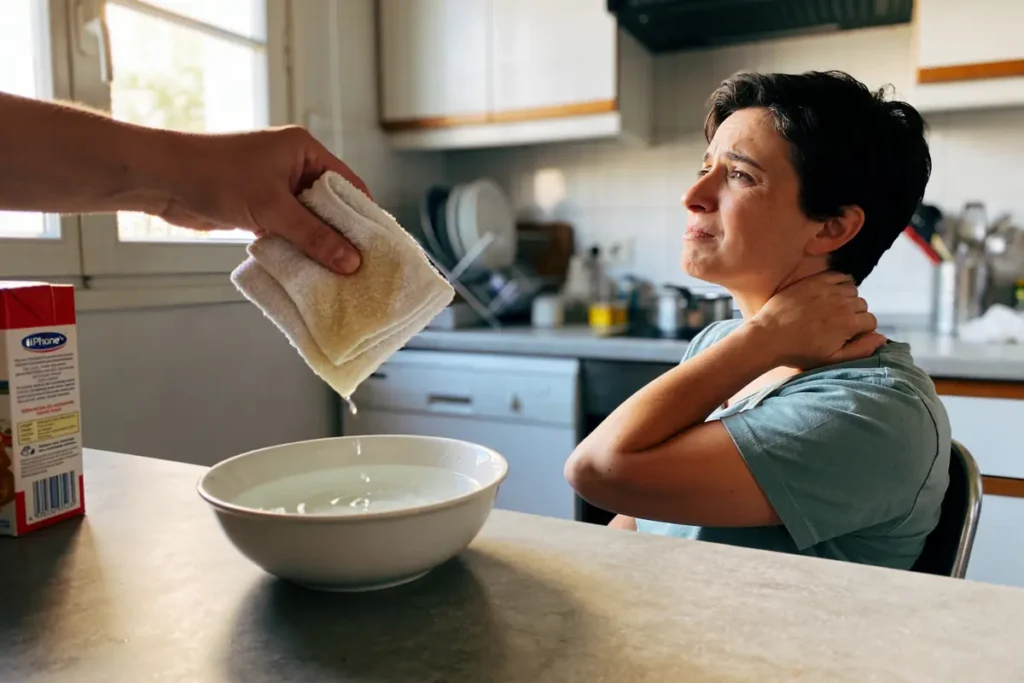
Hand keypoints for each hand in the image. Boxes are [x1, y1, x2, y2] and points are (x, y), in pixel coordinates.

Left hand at [156, 125, 369, 273]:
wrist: (162, 179)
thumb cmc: (215, 176)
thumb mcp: (272, 208)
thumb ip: (313, 236)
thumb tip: (350, 261)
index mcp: (304, 150)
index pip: (348, 184)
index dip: (364, 215)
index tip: (378, 247)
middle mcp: (293, 165)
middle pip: (330, 205)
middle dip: (341, 235)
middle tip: (360, 267)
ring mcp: (275, 186)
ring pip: (308, 221)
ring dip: (317, 245)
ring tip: (337, 275)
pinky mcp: (258, 206)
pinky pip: (288, 229)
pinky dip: (295, 247)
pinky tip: (307, 270)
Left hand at [750, 271, 886, 367]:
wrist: (768, 337)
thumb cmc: (799, 352)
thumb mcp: (832, 359)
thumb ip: (861, 349)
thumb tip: (883, 338)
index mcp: (849, 323)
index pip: (871, 321)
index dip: (860, 330)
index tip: (846, 335)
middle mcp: (842, 303)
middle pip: (862, 305)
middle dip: (854, 315)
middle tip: (835, 325)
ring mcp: (828, 289)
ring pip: (852, 290)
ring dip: (846, 299)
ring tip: (830, 310)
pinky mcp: (814, 281)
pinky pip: (838, 275)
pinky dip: (839, 283)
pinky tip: (829, 294)